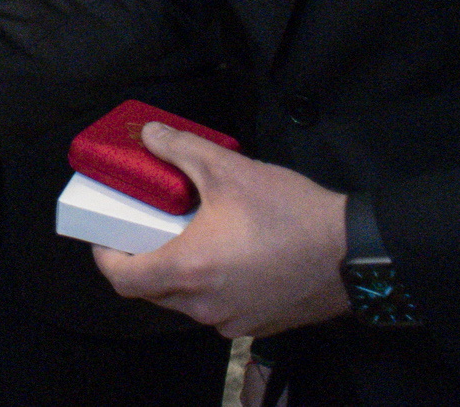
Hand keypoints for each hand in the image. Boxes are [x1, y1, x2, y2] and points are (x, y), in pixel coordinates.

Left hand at [90, 122, 350, 337]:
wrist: (354, 253)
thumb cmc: (290, 213)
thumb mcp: (229, 169)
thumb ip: (181, 149)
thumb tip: (150, 135)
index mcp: (188, 270)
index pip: (123, 279)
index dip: (106, 256)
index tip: (107, 234)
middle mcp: (204, 306)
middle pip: (151, 292)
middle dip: (143, 259)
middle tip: (149, 225)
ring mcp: (232, 321)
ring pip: (184, 302)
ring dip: (178, 272)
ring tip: (190, 233)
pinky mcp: (258, 325)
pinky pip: (217, 308)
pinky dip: (210, 285)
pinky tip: (227, 253)